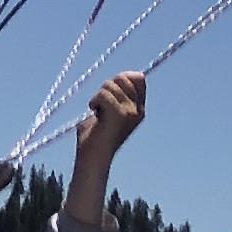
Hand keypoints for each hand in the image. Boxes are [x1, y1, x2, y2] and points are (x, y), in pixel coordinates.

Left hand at [63, 72, 146, 227]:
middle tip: (101, 106)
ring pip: (110, 85)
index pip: (139, 78)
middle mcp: (138, 110)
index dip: (122, 79)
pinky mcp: (119, 114)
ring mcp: (130, 112)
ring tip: (97, 113)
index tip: (109, 92)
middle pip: (124, 78)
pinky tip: (94, 112)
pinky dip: (95, 101)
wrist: (92, 157)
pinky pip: (103, 94)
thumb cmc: (96, 135)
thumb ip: (117, 93)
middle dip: (107, 87)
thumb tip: (128, 74)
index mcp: (139, 110)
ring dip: (98, 97)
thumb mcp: (109, 109)